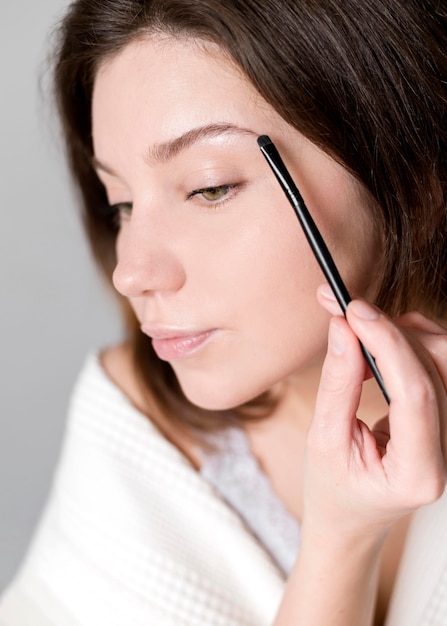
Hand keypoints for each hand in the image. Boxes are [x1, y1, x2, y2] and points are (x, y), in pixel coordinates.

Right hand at [304, 287, 446, 536]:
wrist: (351, 517)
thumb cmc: (333, 490)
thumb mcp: (323, 441)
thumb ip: (337, 384)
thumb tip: (343, 329)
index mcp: (419, 474)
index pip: (416, 393)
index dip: (386, 343)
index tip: (353, 311)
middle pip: (436, 369)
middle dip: (390, 331)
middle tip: (346, 312)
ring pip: (444, 360)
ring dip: (403, 334)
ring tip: (360, 334)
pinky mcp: (445, 418)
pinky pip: (440, 364)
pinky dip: (409, 342)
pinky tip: (380, 346)